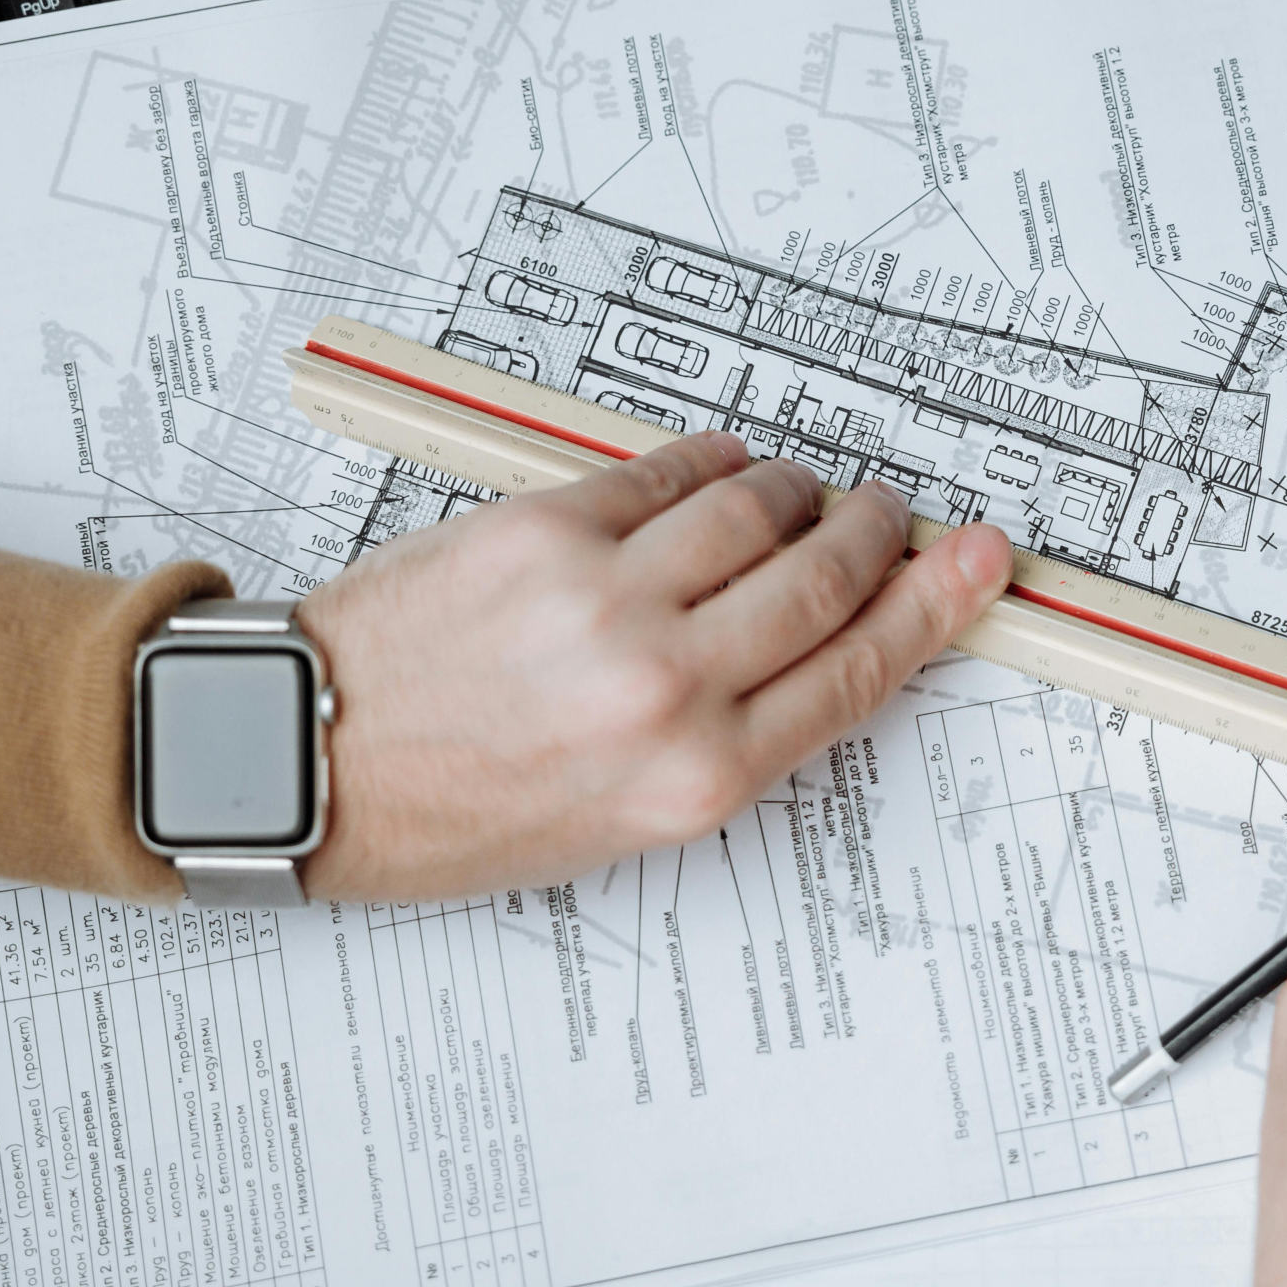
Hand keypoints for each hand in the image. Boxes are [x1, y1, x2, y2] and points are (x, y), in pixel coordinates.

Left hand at [296, 432, 1011, 899]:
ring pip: (760, 508)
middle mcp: (665, 689)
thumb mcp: (621, 823)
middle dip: (873, 533)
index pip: (858, 670)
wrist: (309, 761)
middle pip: (825, 578)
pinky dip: (714, 463)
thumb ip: (730, 738)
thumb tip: (820, 644)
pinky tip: (720, 472)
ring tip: (796, 496)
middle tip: (883, 513)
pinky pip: (669, 472)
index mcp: (696, 780)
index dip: (933, 605)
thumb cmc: (456, 812)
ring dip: (796, 491)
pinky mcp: (545, 528)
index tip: (978, 560)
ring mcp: (608, 599)